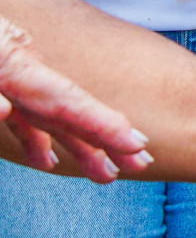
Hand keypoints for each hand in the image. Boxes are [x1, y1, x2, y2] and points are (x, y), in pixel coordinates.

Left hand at [0, 12, 150, 182]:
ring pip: (50, 120)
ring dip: (79, 147)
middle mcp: (22, 72)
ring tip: (106, 174)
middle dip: (107, 137)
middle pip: (70, 110)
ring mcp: (10, 81)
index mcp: (16, 62)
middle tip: (141, 161)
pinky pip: (21, 119)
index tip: (135, 141)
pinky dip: (37, 140)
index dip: (103, 122)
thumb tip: (5, 111)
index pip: (67, 99)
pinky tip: (49, 161)